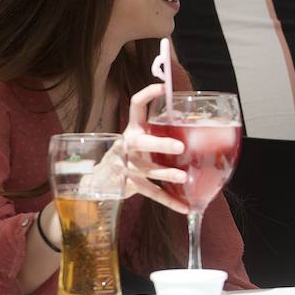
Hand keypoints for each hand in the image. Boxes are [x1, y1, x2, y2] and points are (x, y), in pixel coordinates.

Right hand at [122, 83, 189, 213]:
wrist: (100, 179)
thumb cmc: (131, 154)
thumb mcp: (141, 138)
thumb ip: (161, 130)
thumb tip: (194, 121)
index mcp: (133, 129)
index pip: (136, 106)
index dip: (148, 95)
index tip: (163, 88)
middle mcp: (127, 145)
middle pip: (141, 143)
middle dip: (159, 144)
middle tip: (179, 146)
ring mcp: (126, 166)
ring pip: (146, 170)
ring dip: (165, 175)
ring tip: (183, 177)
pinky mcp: (129, 184)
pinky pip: (151, 193)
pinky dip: (168, 201)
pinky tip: (184, 207)